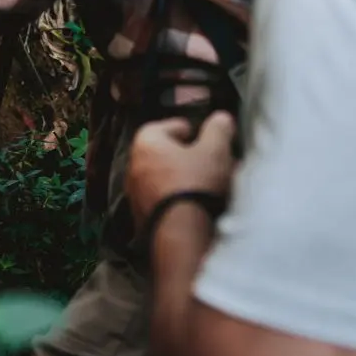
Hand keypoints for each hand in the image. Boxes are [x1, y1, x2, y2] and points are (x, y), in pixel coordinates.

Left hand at [126, 110, 236, 228]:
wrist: (180, 235)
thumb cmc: (194, 185)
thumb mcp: (215, 150)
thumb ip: (218, 129)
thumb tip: (221, 119)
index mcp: (147, 141)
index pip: (171, 126)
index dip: (195, 130)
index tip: (209, 138)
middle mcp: (135, 166)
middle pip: (170, 155)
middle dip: (195, 158)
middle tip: (217, 163)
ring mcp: (137, 195)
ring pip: (170, 179)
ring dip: (192, 180)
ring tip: (217, 186)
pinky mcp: (144, 218)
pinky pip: (168, 201)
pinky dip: (184, 200)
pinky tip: (204, 206)